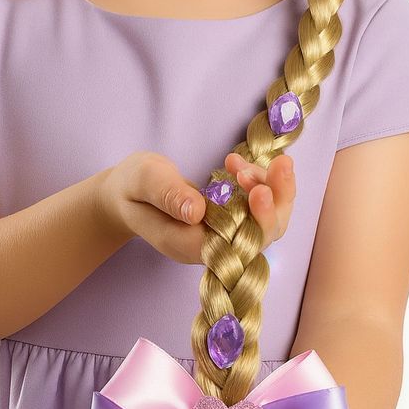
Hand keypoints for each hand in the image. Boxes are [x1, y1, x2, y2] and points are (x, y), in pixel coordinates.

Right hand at [96, 150, 295, 264]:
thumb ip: (167, 195)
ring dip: (271, 188)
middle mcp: (212, 247)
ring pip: (266, 222)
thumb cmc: (131, 188)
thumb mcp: (143, 181)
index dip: (257, 217)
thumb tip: (197, 210)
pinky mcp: (229, 222)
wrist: (126, 195)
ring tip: (247, 161)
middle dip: (278, 199)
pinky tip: (238, 164)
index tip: (259, 186)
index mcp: (189, 245)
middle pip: (262, 235)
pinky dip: (259, 183)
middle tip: (281, 163)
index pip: (238, 243)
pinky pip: (257, 209)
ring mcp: (223, 236)